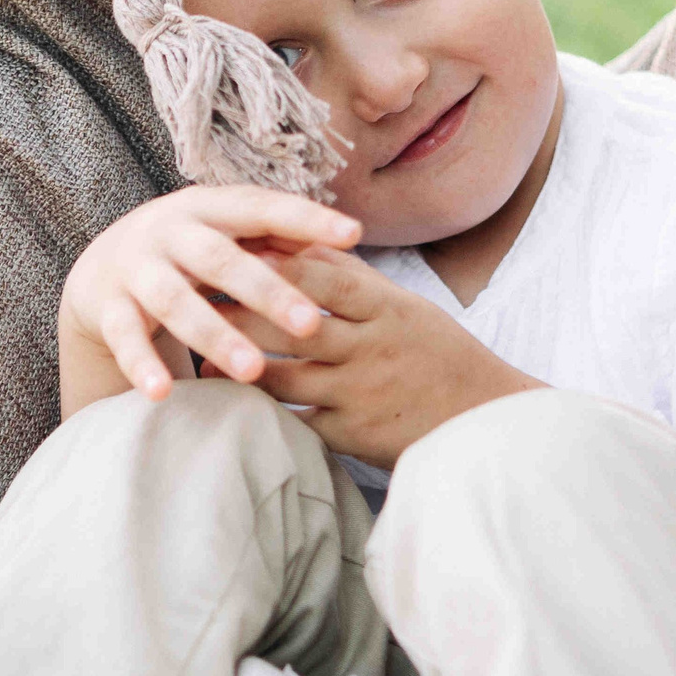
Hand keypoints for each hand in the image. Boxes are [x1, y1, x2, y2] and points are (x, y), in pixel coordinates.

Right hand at [59, 187, 360, 416]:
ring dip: (215, 336)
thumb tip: (347, 240)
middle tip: (311, 326)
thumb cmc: (191, 251)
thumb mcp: (228, 235)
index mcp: (209, 207)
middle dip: (266, 291)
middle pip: (220, 259)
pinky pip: (124, 338)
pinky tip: (162, 394)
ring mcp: (136, 269)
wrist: (104, 265)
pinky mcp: (107, 308)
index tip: (354, 234)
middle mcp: (169, 231)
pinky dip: (141, 366)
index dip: (306, 218)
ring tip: (254, 372)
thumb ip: (277, 238)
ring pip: (174, 302)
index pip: (261, 207)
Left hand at [216, 247, 541, 467]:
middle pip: (291, 324)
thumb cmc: (439, 357)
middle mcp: (373, 346)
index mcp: (388, 307)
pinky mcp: (354, 436)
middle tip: (192, 302)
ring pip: (283, 376)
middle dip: (237, 311)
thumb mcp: (406, 308)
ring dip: (236, 366)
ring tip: (202, 358)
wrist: (482, 425)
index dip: (270, 265)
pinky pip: (295, 422)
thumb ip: (355, 279)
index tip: (227, 254)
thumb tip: (302, 239)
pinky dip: (261, 413)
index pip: (319, 276)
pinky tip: (230, 406)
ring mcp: (362, 393)